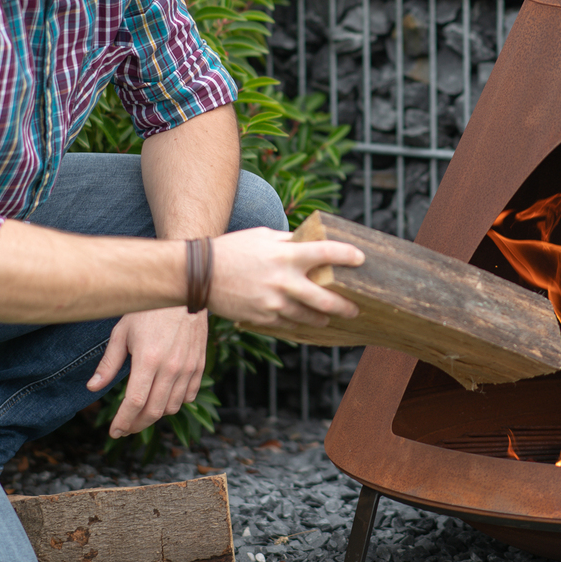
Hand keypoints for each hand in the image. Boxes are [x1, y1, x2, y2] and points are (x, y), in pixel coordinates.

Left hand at [89, 306, 208, 438]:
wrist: (185, 291)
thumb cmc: (149, 309)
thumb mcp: (122, 332)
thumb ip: (109, 363)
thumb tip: (92, 387)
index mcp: (148, 360)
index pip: (134, 403)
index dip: (123, 422)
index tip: (114, 432)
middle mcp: (171, 368)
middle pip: (153, 411)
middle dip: (137, 425)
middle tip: (125, 428)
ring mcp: (188, 368)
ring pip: (172, 407)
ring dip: (155, 415)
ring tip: (141, 412)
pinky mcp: (200, 365)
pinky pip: (189, 396)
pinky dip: (175, 403)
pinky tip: (162, 398)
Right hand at [205, 227, 363, 326]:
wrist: (199, 274)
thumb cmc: (232, 250)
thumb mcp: (263, 236)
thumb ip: (289, 241)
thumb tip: (311, 242)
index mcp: (286, 255)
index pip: (327, 253)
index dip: (348, 255)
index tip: (361, 259)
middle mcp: (284, 281)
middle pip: (327, 299)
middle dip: (346, 306)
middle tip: (356, 308)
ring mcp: (274, 303)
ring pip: (310, 317)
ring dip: (324, 319)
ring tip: (331, 318)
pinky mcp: (263, 318)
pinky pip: (289, 325)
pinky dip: (300, 324)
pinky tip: (306, 323)